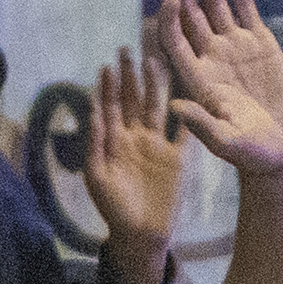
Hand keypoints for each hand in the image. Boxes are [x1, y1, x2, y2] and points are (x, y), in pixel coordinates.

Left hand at [81, 42, 188, 283]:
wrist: (140, 234)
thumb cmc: (113, 208)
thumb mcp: (98, 177)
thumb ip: (96, 144)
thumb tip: (93, 111)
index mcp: (114, 142)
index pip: (110, 108)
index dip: (108, 87)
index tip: (107, 65)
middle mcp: (135, 138)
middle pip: (132, 100)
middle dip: (129, 76)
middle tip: (126, 49)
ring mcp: (157, 145)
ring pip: (156, 108)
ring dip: (155, 85)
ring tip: (154, 61)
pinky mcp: (177, 157)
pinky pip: (183, 131)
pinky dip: (187, 112)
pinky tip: (189, 91)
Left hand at [153, 0, 282, 179]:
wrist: (277, 150)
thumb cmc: (249, 152)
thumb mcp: (225, 142)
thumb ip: (201, 124)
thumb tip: (174, 105)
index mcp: (195, 77)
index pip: (174, 40)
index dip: (169, 19)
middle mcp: (209, 56)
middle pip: (190, 13)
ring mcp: (232, 46)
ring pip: (217, 2)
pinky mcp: (258, 42)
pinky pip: (245, 6)